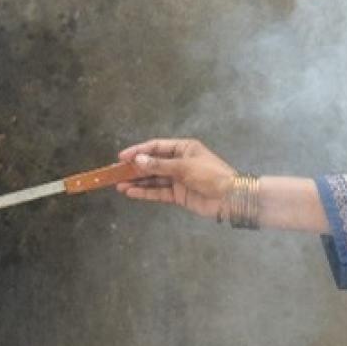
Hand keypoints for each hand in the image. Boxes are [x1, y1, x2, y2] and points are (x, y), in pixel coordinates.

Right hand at [114, 137, 236, 220]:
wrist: (230, 198)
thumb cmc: (210, 175)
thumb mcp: (184, 167)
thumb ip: (159, 165)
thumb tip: (137, 160)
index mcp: (184, 148)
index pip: (156, 147)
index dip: (139, 151)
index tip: (122, 157)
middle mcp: (180, 162)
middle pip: (153, 164)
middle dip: (135, 168)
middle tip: (116, 172)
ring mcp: (178, 179)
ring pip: (154, 179)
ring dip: (137, 182)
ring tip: (119, 185)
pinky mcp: (179, 195)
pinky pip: (158, 192)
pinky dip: (145, 192)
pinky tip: (131, 192)